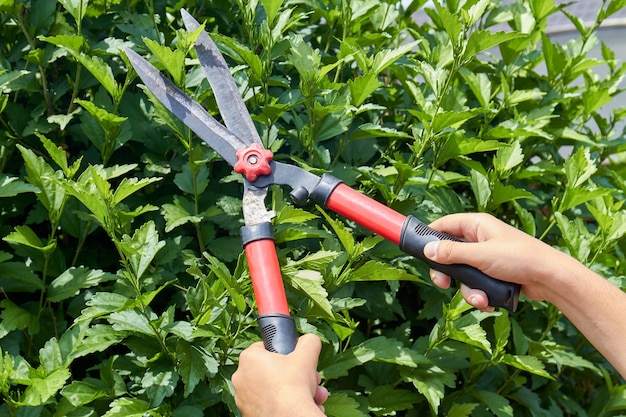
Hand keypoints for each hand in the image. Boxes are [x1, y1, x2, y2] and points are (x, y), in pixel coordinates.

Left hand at [232, 334, 327, 416]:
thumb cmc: (294, 386)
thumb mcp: (307, 354)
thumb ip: (308, 341)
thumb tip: (309, 341)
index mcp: (249, 359)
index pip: (265, 347)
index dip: (283, 351)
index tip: (295, 358)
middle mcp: (241, 378)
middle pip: (272, 370)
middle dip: (294, 374)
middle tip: (309, 378)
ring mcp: (244, 399)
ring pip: (273, 389)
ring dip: (294, 390)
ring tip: (313, 395)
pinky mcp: (250, 413)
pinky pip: (270, 404)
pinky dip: (285, 404)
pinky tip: (302, 406)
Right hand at [423, 213, 576, 309]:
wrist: (551, 279)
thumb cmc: (519, 258)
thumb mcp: (481, 255)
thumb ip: (452, 254)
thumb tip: (427, 250)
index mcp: (477, 225)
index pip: (444, 225)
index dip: (429, 236)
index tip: (418, 250)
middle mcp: (480, 239)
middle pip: (449, 254)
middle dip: (447, 273)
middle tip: (442, 284)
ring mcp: (487, 258)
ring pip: (463, 274)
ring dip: (468, 290)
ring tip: (480, 298)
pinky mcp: (494, 274)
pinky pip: (477, 285)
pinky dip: (480, 295)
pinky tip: (489, 302)